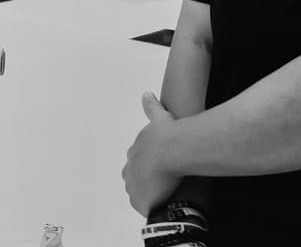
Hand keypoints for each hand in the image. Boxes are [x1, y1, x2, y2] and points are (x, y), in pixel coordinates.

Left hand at [123, 93, 181, 216]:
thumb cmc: (167, 135)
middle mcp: (130, 169)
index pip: (137, 161)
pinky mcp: (141, 200)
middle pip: (135, 178)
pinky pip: (144, 206)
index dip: (148, 164)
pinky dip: (152, 206)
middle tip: (163, 183)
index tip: (158, 166)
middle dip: (146, 180)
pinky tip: (163, 205)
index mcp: (134, 152)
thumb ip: (151, 106)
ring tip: (165, 196)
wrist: (170, 150)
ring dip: (149, 194)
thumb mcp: (159, 116)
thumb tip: (146, 93)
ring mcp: (134, 186)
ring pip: (140, 193)